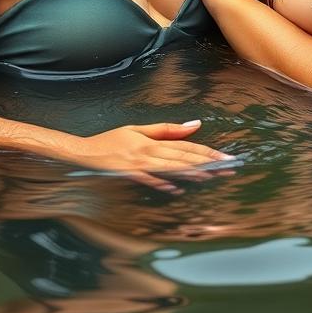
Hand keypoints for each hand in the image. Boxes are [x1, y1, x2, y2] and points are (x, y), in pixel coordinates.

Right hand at [71, 120, 236, 193]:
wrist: (83, 151)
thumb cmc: (111, 140)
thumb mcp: (138, 129)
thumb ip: (166, 129)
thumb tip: (195, 124)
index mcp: (152, 140)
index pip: (186, 145)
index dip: (208, 151)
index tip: (226, 157)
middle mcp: (148, 151)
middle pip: (183, 157)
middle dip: (208, 162)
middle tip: (228, 168)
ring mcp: (138, 164)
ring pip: (170, 168)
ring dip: (191, 172)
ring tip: (211, 176)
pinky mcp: (127, 174)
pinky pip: (147, 179)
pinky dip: (161, 183)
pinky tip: (176, 188)